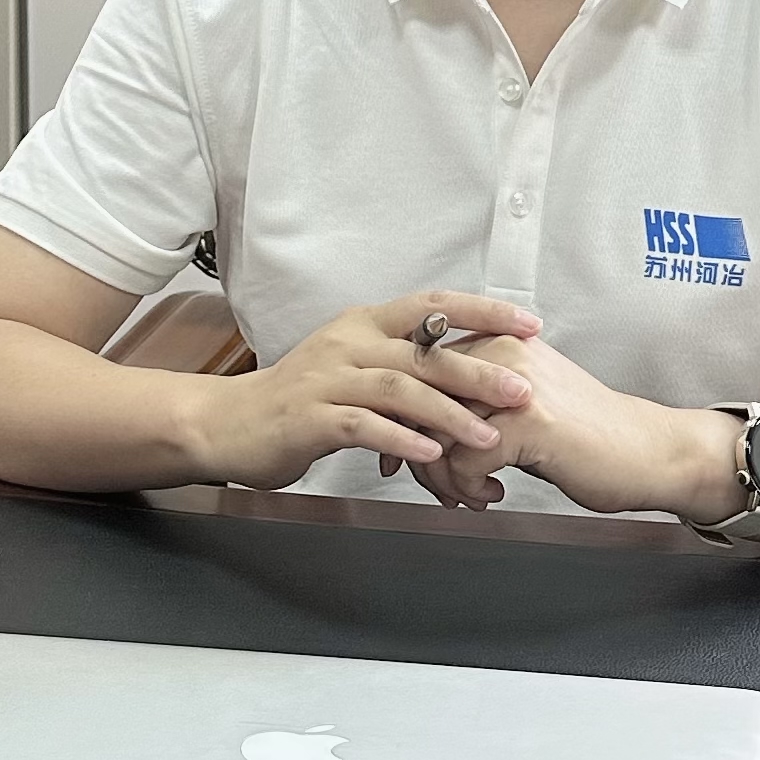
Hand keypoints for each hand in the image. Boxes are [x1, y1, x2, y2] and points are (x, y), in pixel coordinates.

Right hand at [188, 291, 540, 490]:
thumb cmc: (302, 398)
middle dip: (480, 370)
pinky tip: (432, 455)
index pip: (434, 303)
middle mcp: (349, 342)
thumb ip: (404, 365)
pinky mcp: (309, 417)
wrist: (230, 424)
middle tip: (523, 389)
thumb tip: (467, 370)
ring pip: (400, 389)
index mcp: (366, 323)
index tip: (529, 324)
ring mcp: (327, 377)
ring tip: (488, 436)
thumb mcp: (355, 367)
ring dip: (449, 414)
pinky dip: (401, 440)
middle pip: (425, 350)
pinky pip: (362, 425)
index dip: (484, 310)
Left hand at [379, 332, 742, 522]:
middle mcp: (502, 353)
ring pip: (435, 433)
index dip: (400, 416)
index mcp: (497, 342)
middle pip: (418, 401)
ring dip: (440, 477)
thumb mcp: (520, 402)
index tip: (398, 452)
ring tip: (462, 495)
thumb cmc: (584, 435)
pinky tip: (491, 495)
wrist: (645, 452)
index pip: (419, 370)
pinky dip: (467, 487)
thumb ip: (473, 400)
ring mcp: (516, 386)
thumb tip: (412, 424)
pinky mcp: (529, 421)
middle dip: (412, 452)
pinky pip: (463, 460)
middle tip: (431, 484)